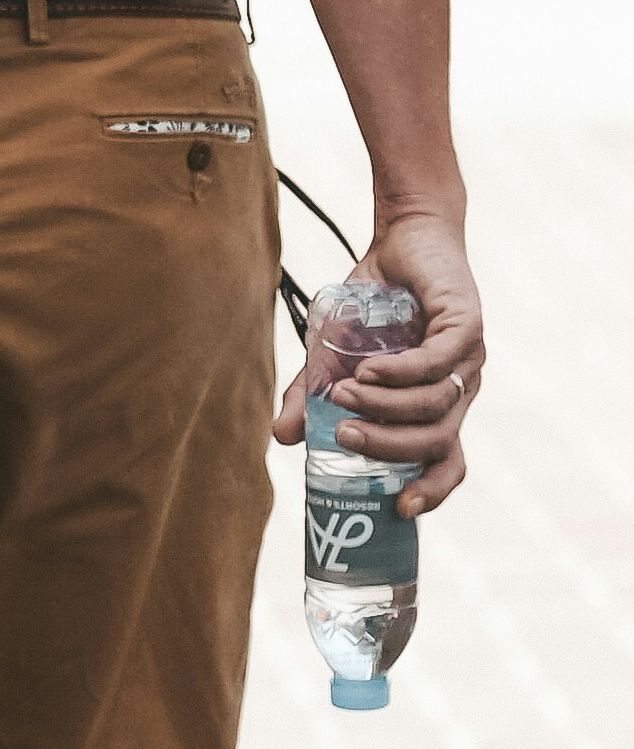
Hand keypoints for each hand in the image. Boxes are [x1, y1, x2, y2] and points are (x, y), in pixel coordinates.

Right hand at [271, 206, 481, 517]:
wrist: (402, 237)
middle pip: (438, 443)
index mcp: (437, 407)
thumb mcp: (330, 356)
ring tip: (344, 396)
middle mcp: (460, 390)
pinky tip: (369, 371)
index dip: (432, 491)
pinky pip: (438, 363)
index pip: (448, 463)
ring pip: (436, 406)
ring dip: (387, 408)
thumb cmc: (372, 301)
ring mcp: (469, 360)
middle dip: (389, 449)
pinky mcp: (467, 325)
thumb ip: (309, 396)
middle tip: (344, 438)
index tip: (400, 511)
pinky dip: (401, 374)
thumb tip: (279, 439)